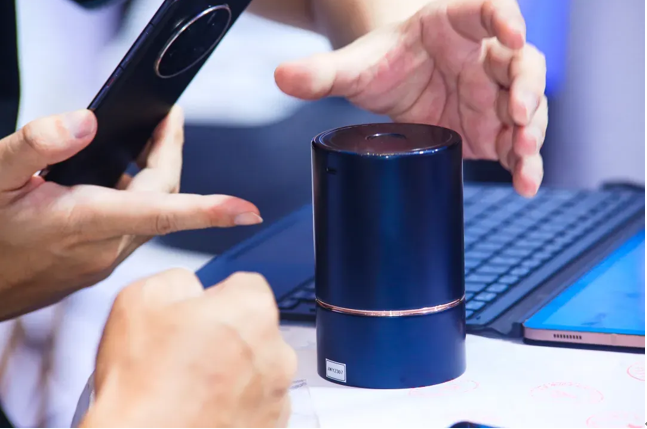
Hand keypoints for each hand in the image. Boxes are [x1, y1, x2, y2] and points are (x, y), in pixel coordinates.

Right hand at [0, 107, 261, 319]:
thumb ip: (37, 146)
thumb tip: (85, 122)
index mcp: (82, 222)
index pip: (161, 214)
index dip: (209, 211)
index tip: (248, 211)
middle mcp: (103, 249)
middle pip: (163, 199)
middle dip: (172, 155)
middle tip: (168, 121)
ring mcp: (101, 263)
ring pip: (152, 215)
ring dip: (158, 178)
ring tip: (148, 141)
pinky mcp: (95, 269)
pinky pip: (134, 230)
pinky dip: (140, 201)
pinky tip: (121, 184)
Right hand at [82, 269, 295, 427]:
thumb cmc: (143, 387)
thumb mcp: (141, 299)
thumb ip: (178, 280)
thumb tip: (189, 288)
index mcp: (252, 310)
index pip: (245, 286)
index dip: (214, 299)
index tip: (195, 316)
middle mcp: (276, 351)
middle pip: (254, 329)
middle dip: (226, 337)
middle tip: (185, 356)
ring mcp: (276, 395)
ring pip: (256, 370)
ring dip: (232, 374)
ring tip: (188, 390)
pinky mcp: (271, 428)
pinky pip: (255, 406)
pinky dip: (235, 409)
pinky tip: (200, 413)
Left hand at [276, 0, 546, 196]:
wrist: (395, 84)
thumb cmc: (383, 62)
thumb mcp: (355, 66)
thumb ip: (323, 72)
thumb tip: (282, 77)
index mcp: (454, 25)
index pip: (488, 11)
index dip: (504, 19)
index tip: (510, 33)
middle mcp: (482, 57)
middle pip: (521, 63)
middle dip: (525, 87)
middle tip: (515, 112)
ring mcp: (491, 94)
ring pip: (527, 106)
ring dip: (531, 131)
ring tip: (524, 159)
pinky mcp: (491, 128)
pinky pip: (516, 143)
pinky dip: (523, 163)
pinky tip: (524, 184)